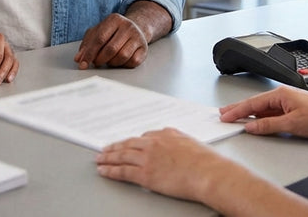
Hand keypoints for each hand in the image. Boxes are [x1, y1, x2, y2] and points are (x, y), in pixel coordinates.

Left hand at [74, 13, 147, 68]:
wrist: (136, 29)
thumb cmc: (113, 32)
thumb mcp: (97, 32)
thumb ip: (86, 44)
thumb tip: (79, 59)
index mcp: (114, 19)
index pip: (99, 38)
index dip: (89, 53)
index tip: (83, 64)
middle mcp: (128, 26)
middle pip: (110, 49)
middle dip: (100, 59)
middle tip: (96, 62)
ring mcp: (138, 37)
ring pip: (122, 56)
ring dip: (111, 62)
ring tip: (108, 59)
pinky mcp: (144, 48)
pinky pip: (132, 62)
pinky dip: (123, 64)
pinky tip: (120, 60)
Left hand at [96, 128, 232, 202]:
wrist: (208, 173)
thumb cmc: (206, 162)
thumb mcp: (192, 144)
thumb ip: (179, 142)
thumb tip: (177, 146)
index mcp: (166, 134)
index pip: (143, 137)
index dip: (132, 142)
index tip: (126, 144)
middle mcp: (154, 143)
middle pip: (128, 144)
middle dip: (115, 147)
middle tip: (104, 149)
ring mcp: (148, 158)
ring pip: (122, 156)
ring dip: (108, 157)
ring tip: (99, 159)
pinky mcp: (145, 174)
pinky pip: (122, 171)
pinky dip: (110, 170)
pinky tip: (103, 170)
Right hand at [220, 85, 307, 140]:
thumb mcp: (292, 124)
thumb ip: (269, 125)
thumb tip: (251, 126)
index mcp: (280, 94)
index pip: (252, 103)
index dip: (237, 111)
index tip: (225, 116)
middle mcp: (283, 96)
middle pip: (255, 104)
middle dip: (239, 109)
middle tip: (223, 114)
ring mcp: (288, 103)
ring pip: (263, 110)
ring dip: (250, 115)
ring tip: (235, 118)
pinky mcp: (293, 111)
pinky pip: (272, 114)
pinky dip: (262, 119)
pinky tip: (256, 123)